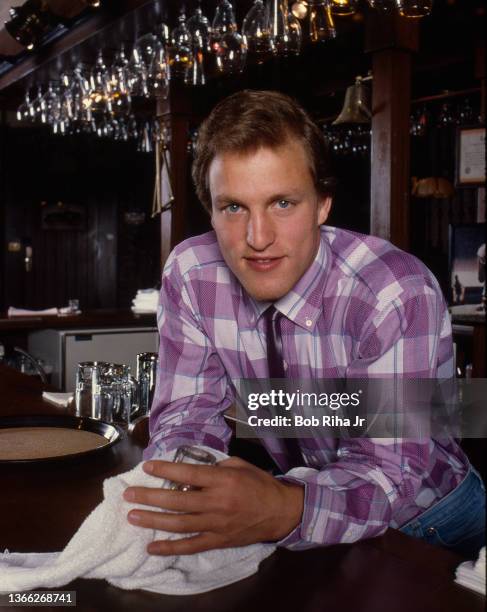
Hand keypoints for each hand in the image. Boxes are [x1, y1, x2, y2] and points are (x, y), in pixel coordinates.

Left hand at [123, 456, 303, 554]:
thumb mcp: (240, 465)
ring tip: (133, 516)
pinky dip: (170, 547)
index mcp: (223, 480)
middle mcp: (217, 502)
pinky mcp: (218, 540)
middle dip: (150, 496)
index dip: (166, 470)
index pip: (188, 473)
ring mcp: (216, 524)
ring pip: (179, 523)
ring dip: (154, 520)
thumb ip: (215, 467)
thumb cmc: (259, 483)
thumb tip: (191, 472)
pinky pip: (191, 546)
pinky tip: (152, 546)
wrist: (280, 511)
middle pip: (178, 500)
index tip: (147, 467)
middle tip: (130, 494)